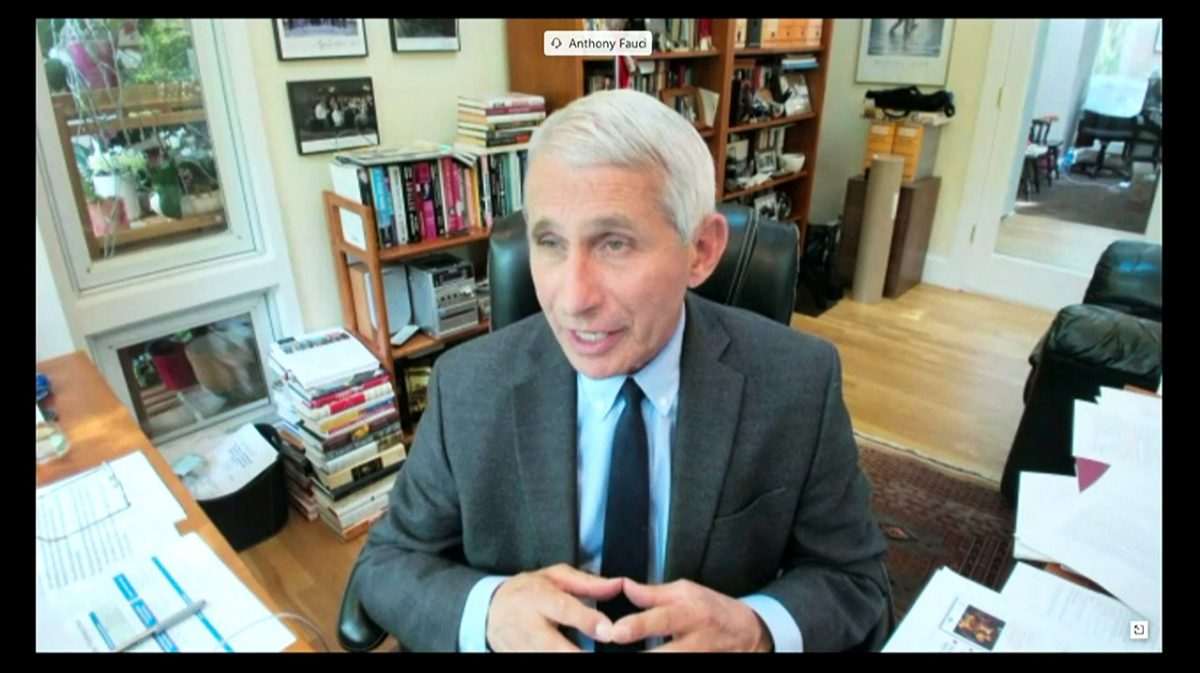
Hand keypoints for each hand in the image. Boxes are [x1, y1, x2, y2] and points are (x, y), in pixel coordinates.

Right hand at [486, 563, 623, 651]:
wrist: (490, 609)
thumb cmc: (529, 591)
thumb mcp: (555, 577)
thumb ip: (587, 583)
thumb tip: (618, 585)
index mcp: (538, 597)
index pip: (563, 608)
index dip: (585, 620)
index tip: (607, 631)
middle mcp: (527, 624)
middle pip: (552, 645)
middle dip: (575, 654)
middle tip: (598, 657)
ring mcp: (519, 647)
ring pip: (543, 658)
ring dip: (568, 659)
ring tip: (591, 658)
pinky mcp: (515, 658)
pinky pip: (536, 663)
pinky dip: (555, 663)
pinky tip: (576, 658)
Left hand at [607, 578, 773, 651]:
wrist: (747, 633)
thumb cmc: (711, 609)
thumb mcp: (685, 592)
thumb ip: (652, 593)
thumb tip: (624, 586)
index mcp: (690, 613)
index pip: (661, 619)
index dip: (638, 626)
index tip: (615, 632)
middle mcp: (695, 641)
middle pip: (666, 654)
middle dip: (642, 657)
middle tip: (613, 648)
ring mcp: (699, 658)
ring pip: (671, 663)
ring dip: (648, 661)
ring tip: (620, 659)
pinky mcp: (699, 667)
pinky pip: (676, 669)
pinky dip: (660, 664)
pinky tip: (643, 658)